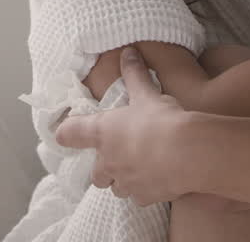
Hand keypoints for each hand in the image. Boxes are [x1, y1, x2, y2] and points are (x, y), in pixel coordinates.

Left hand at [54, 47, 196, 205]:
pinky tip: (159, 180)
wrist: (187, 152)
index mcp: (102, 133)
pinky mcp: (144, 197)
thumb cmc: (161, 120)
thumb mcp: (147, 93)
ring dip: (123, 180)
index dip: (65, 133)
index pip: (69, 134)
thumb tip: (129, 52)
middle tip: (118, 156)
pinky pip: (139, 197)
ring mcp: (125, 182)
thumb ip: (134, 74)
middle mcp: (108, 161)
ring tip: (140, 168)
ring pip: (116, 188)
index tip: (63, 133)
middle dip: (103, 168)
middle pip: (95, 174)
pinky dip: (145, 190)